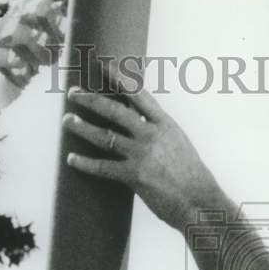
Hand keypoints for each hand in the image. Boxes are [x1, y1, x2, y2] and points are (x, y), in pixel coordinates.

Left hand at [62, 76, 221, 230]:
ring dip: (82, 127)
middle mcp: (152, 135)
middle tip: (73, 94)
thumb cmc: (194, 178)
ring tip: (67, 120)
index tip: (104, 67)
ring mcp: (142, 154)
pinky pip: (103, 167)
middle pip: (115, 110)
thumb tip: (143, 124)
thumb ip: (160, 133)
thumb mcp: (180, 146)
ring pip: (104, 136)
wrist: (201, 202)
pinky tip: (72, 158)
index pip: (139, 95)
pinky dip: (85, 163)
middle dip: (91, 100)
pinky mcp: (134, 176)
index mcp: (165, 125)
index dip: (119, 79)